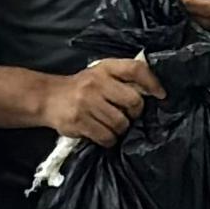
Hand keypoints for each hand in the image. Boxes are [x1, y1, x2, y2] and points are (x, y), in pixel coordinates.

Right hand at [42, 57, 161, 145]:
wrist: (48, 98)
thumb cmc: (81, 88)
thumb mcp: (100, 75)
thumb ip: (122, 79)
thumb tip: (152, 93)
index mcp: (105, 68)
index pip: (135, 69)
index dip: (152, 82)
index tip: (160, 95)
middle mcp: (97, 83)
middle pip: (134, 101)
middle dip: (134, 113)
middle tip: (127, 115)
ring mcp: (87, 102)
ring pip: (121, 123)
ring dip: (120, 129)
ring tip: (110, 125)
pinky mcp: (79, 121)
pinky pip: (107, 137)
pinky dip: (109, 140)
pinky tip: (102, 134)